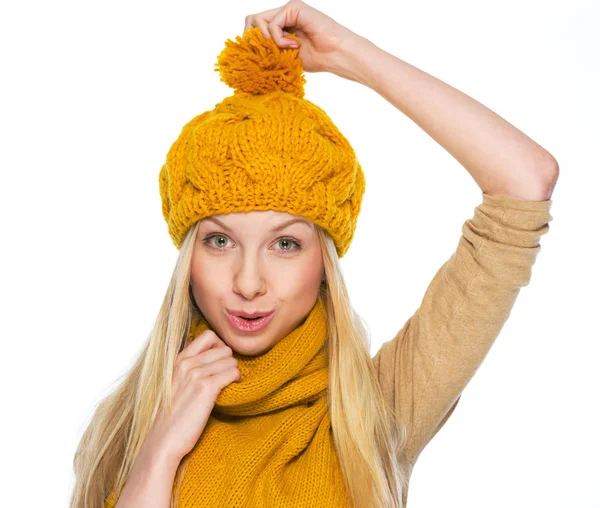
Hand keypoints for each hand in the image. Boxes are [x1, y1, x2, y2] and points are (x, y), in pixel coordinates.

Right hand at [145, 329, 241, 462]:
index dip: (220, 347)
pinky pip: (233, 373)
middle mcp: (187, 363)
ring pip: (231, 360)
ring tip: (229, 385)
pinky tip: (232, 390)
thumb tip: (210, 359)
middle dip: (229, 362)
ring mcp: (196, 374)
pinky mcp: (207, 388)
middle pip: (223, 348)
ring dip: (234, 372)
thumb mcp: (175, 384)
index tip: (220, 363)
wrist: (162, 441)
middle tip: (227, 377)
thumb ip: (188, 368)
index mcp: (178, 360)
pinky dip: (237, 380)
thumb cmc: (171, 417)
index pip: (208, 336)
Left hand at [243, 0, 364, 73]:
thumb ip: (270, 50)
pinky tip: (293, 46)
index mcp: (281, 26)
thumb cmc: (317, 58)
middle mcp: (283, 15)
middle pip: (251, 20)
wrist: (336, 55)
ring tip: (283, 50)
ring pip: (258, 20)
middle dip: (252, 39)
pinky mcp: (294, 8)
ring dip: (267, 40)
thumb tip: (248, 54)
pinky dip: (278, 39)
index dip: (251, 42)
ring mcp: (288, 10)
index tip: (258, 59)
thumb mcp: (285, 57)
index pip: (253, 28)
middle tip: (266, 54)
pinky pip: (273, 24)